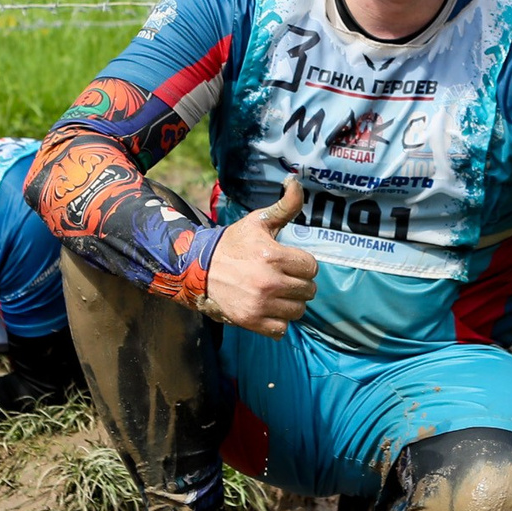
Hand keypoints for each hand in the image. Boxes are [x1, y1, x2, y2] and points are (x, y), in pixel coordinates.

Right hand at [204, 178, 318, 337]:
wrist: (200, 268)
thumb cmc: (234, 243)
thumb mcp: (258, 221)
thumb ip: (284, 206)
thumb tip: (296, 181)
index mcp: (274, 256)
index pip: (312, 268)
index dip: (303, 264)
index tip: (289, 262)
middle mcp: (269, 282)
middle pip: (308, 290)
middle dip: (299, 283)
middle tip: (282, 277)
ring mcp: (260, 304)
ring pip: (298, 310)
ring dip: (290, 303)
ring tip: (276, 293)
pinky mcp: (251, 321)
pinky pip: (281, 328)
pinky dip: (278, 321)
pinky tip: (268, 308)